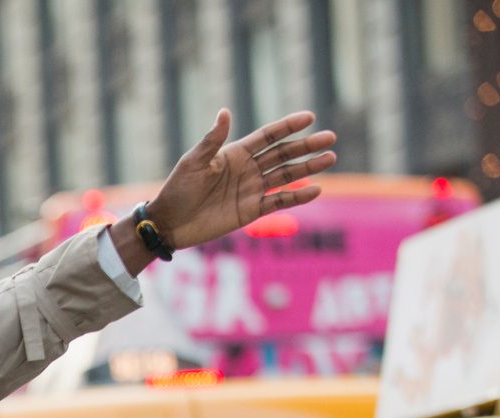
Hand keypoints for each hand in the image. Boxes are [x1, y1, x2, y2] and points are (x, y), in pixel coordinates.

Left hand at [146, 109, 337, 251]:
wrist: (169, 223)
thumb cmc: (177, 189)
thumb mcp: (193, 162)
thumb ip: (212, 140)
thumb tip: (225, 112)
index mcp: (235, 153)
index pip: (268, 136)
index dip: (288, 126)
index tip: (309, 117)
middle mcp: (247, 169)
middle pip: (283, 154)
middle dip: (306, 146)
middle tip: (330, 138)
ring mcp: (251, 190)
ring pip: (286, 176)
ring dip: (308, 168)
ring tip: (330, 158)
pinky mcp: (251, 211)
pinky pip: (279, 202)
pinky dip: (297, 197)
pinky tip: (316, 190)